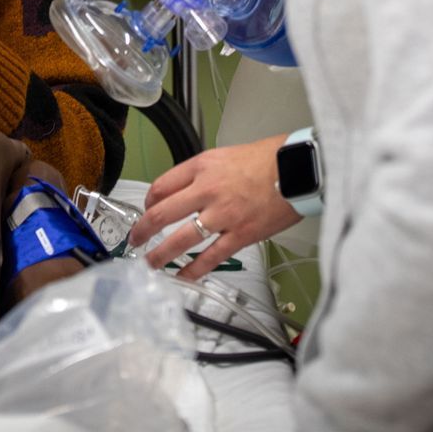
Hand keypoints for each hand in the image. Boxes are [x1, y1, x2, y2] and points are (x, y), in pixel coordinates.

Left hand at [128, 133, 298, 279]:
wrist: (297, 169)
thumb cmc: (266, 160)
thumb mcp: (223, 156)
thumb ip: (201, 174)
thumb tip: (182, 193)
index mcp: (201, 167)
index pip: (161, 187)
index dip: (148, 202)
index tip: (147, 211)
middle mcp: (206, 190)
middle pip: (162, 213)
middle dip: (142, 230)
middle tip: (134, 240)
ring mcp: (222, 215)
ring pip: (181, 239)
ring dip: (161, 255)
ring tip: (150, 264)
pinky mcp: (240, 235)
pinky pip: (210, 257)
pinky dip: (193, 270)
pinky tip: (183, 277)